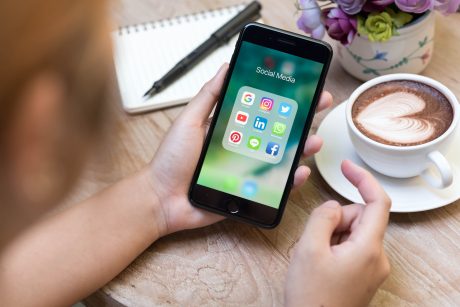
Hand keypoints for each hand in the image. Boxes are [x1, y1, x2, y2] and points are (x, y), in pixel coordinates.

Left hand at [148, 63, 332, 235]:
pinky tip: (299, 172)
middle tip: (321, 104)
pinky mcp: (249, 192)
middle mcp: (243, 147)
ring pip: (282, 157)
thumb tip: (226, 67)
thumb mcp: (189, 121)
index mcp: (231, 128)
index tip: (302, 85)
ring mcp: (248, 170)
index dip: (283, 98)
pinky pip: (275, 186)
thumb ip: (208, 96)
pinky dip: (291, 180)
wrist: (162, 198)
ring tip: (314, 140)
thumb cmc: (171, 160)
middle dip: (302, 117)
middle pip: (279, 131)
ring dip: (302, 147)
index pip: (263, 109)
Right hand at [285, 160, 391, 306]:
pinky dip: (334, 246)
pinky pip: (351, 246)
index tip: (347, 168)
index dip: (363, 179)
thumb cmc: (312, 296)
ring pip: (352, 231)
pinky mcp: (363, 273)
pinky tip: (320, 263)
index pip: (377, 202)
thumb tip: (334, 206)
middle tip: (315, 240)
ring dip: (332, 235)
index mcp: (368, 248)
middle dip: (335, 219)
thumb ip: (323, 216)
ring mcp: (371, 267)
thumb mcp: (309, 248)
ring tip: (316, 256)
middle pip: (359, 217)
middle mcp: (377, 257)